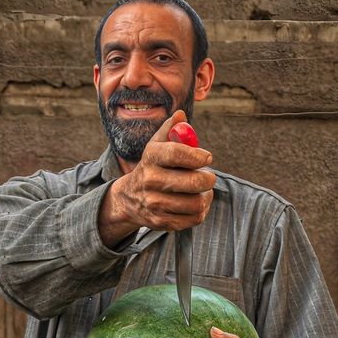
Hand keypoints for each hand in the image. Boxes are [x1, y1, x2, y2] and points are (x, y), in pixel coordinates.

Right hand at [98, 111, 215, 246]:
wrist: (129, 198)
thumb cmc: (152, 167)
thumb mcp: (156, 146)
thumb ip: (170, 130)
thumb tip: (181, 115)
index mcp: (151, 157)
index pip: (177, 153)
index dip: (198, 155)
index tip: (207, 158)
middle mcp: (150, 180)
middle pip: (193, 182)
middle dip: (208, 178)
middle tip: (208, 176)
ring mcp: (155, 203)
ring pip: (197, 203)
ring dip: (206, 196)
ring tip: (203, 191)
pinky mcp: (161, 221)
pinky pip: (194, 219)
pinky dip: (201, 211)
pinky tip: (197, 203)